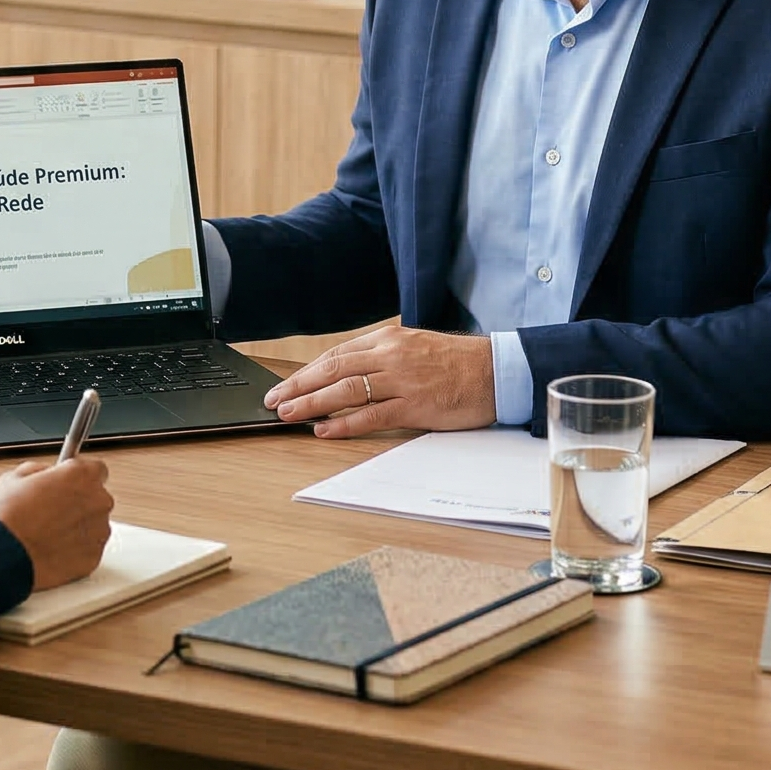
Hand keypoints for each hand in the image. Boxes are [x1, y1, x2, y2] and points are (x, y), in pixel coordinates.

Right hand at [0, 455, 112, 590]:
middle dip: (78, 502)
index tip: (69, 483)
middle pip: (96, 498)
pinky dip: (76, 550)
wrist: (2, 558)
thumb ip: (39, 470)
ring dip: (78, 527)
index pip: (97, 469)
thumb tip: (44, 474)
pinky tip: (53, 549)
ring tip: (49, 533)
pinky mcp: (93, 559)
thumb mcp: (15, 477)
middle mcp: (97, 501)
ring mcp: (98, 532)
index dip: (79, 477)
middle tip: (52, 511)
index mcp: (81, 475)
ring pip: (94, 525)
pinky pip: (89, 550)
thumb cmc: (8, 519)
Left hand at [263, 329, 495, 437]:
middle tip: (274, 400)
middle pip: (333, 369)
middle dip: (299, 386)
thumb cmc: (456, 363)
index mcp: (388, 338)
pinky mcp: (416, 405)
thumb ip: (382, 357)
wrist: (496, 371)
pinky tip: (324, 430)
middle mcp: (390, 355)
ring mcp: (402, 380)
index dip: (307, 372)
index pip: (336, 355)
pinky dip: (344, 423)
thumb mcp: (414, 347)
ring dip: (313, 403)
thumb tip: (347, 374)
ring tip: (289, 414)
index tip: (285, 385)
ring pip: (346, 391)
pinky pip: (372, 415)